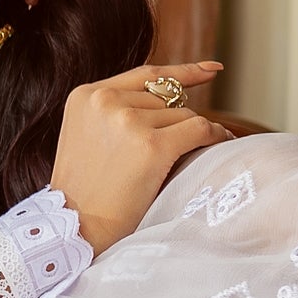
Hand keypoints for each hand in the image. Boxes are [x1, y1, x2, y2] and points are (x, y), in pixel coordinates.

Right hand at [49, 62, 231, 250]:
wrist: (76, 228)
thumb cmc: (84, 193)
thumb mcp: (85, 137)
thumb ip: (114, 112)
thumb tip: (170, 99)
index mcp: (85, 96)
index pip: (145, 74)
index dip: (182, 72)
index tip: (211, 70)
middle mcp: (105, 100)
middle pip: (167, 98)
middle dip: (176, 123)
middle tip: (173, 153)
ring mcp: (128, 120)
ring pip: (184, 115)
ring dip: (189, 137)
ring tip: (179, 163)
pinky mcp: (151, 145)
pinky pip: (200, 129)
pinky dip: (216, 136)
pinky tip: (222, 143)